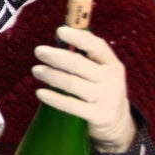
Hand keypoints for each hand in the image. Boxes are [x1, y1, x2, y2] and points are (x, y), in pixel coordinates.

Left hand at [31, 26, 136, 153]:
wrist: (118, 123)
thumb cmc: (101, 89)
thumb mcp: (100, 72)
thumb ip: (84, 58)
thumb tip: (56, 41)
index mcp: (112, 63)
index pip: (97, 46)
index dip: (78, 37)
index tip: (60, 31)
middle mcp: (112, 79)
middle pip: (79, 64)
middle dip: (57, 56)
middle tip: (39, 51)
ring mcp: (106, 98)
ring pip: (73, 84)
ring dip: (51, 75)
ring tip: (36, 70)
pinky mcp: (99, 116)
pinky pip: (72, 105)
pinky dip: (54, 98)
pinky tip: (40, 93)